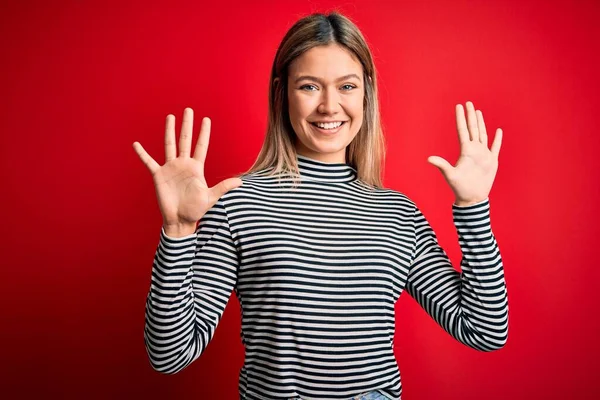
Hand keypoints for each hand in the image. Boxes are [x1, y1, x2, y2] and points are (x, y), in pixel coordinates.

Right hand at [132, 108, 242, 226]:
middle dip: (187, 125)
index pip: (201, 146)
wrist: (180, 220)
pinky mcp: (159, 175)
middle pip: (185, 140)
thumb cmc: (196, 210)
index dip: (204, 133)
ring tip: (170, 117)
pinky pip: (149, 162)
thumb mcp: (211, 197)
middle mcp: (183, 164)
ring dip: (169, 131)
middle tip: (189, 109)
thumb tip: (240, 182)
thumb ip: (223, 187)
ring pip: (170, 145)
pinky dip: (142, 154)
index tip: (206, 119)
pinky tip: (136, 144)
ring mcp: (170, 168)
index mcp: (196, 168)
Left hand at [427, 101, 502, 205]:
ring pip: (483, 135)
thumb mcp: (450, 175)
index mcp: (465, 151)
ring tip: (478, 112)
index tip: (459, 106)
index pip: (462, 130)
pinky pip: (495, 147)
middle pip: (473, 129)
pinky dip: (497, 139)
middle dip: (471, 116)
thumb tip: (428, 159)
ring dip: (481, 123)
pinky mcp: (492, 161)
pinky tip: (498, 130)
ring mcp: (483, 155)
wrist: (472, 198)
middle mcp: (474, 150)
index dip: (461, 118)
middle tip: (468, 103)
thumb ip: (441, 165)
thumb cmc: (459, 188)